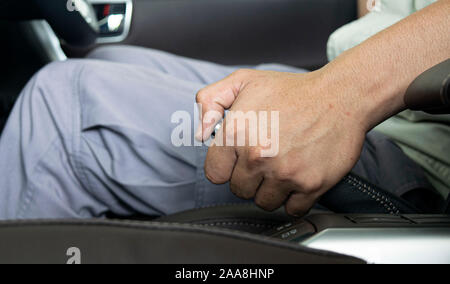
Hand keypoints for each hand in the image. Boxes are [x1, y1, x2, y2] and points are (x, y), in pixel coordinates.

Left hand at [196, 69, 370, 215]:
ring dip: (269, 190)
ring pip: (263, 202)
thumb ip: (211, 101)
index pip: (214, 173)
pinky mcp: (310, 185)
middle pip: (239, 190)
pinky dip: (293, 200)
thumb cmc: (293, 90)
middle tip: (264, 160)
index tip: (237, 160)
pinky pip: (291, 209)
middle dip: (248, 177)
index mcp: (237, 132)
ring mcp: (285, 173)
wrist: (341, 96)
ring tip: (281, 168)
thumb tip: (200, 133)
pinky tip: (296, 179)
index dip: (226, 166)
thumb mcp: (244, 81)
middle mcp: (258, 155)